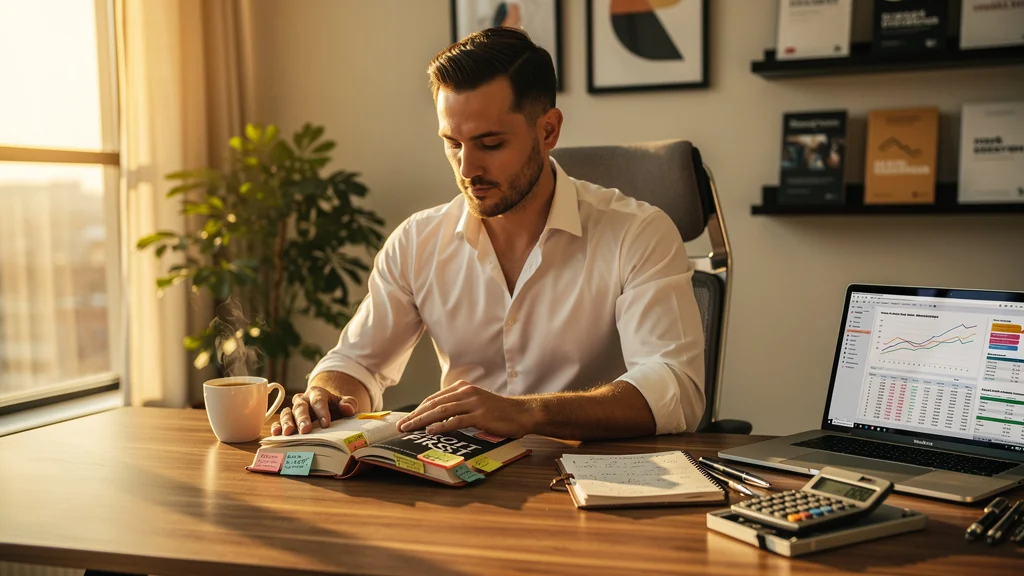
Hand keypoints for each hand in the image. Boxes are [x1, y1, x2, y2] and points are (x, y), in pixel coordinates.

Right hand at [270, 385, 358, 435]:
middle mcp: (303, 400)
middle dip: (303, 419)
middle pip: (301, 407)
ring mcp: (293, 410)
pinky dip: (277, 427)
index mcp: (317, 394)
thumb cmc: (335, 408)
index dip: (322, 411)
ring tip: (288, 433)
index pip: (319, 400)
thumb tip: (347, 408)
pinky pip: (279, 422)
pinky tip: (276, 433)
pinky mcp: (287, 419)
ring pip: (287, 413)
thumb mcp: (345, 404)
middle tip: (305, 430)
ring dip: (287, 423)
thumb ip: (349, 404)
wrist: (327, 409)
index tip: (326, 424)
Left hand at [396, 380, 535, 437]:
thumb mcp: (476, 404)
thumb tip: (437, 420)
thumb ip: (459, 407)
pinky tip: (430, 431)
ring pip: (441, 411)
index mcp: (462, 388)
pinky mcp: (480, 415)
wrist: (522, 413)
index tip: (406, 419)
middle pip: (434, 403)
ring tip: (409, 428)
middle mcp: (466, 392)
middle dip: (415, 415)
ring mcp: (473, 403)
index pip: (434, 398)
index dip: (418, 409)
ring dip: (422, 420)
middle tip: (401, 426)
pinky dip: (441, 426)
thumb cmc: (499, 412)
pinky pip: (456, 420)